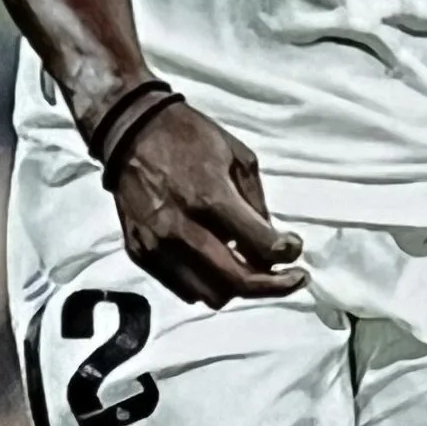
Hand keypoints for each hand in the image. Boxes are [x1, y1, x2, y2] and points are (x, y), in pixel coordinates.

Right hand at [111, 102, 308, 306]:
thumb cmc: (189, 138)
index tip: (295, 250)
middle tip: (289, 278)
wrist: (130, 130)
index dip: (288, 255)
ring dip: (237, 287)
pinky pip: (182, 289)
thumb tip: (272, 243)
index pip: (260, 247)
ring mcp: (157, 245)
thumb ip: (257, 204)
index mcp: (210, 198)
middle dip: (273, 286)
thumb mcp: (238, 157)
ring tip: (248, 269)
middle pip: (237, 282)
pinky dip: (206, 284)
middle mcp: (182, 228)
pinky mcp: (140, 253)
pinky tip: (215, 264)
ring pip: (210, 295)